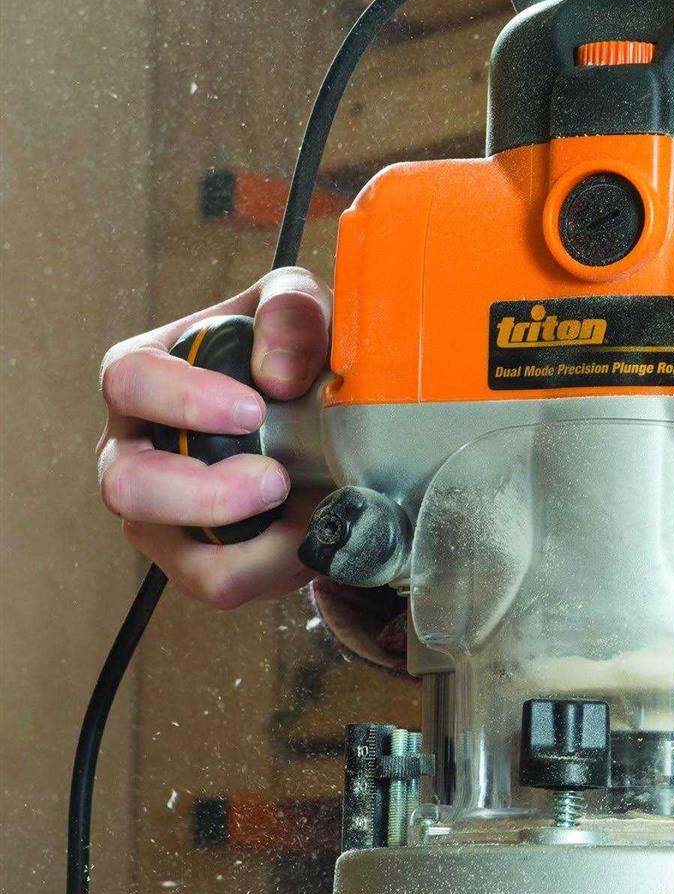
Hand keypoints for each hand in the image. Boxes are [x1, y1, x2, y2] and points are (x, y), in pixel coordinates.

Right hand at [97, 268, 330, 608]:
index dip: (185, 401)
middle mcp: (135, 450)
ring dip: (247, 546)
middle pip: (129, 486)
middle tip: (275, 479)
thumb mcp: (299, 309)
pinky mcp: (199, 560)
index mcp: (143, 377)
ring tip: (304, 516)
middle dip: (205, 493)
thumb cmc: (290, 352)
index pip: (129, 382)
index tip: (252, 409)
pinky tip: (310, 537)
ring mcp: (160, 515)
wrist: (324, 412)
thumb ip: (290, 313)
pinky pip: (220, 585)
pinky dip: (273, 570)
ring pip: (176, 554)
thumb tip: (278, 375)